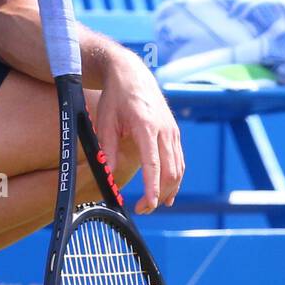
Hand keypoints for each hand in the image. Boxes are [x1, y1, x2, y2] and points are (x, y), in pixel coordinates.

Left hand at [94, 51, 184, 213]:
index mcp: (146, 126)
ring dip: (168, 190)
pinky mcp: (175, 133)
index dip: (152, 187)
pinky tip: (167, 194)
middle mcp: (165, 130)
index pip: (153, 163)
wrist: (132, 75)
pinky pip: (179, 161)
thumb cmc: (115, 98)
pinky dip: (175, 179)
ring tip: (152, 205)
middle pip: (171, 171)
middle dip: (159, 195)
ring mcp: (173, 131)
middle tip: (143, 210)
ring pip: (178, 168)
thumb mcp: (105, 122)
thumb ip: (107, 150)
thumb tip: (107, 176)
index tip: (149, 204)